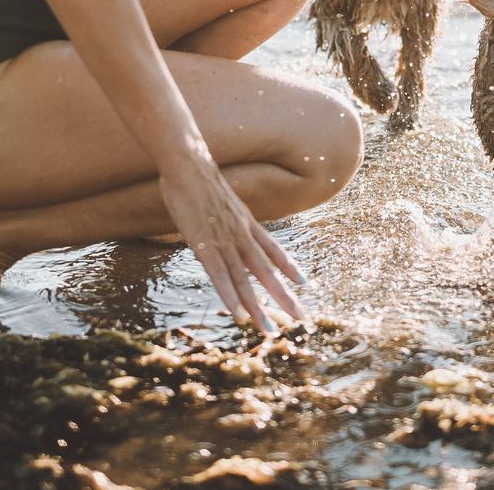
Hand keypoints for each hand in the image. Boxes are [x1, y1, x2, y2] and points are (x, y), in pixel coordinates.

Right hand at [160, 157, 306, 333]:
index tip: (304, 283)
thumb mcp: (223, 199)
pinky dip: (230, 296)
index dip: (289, 266)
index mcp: (247, 223)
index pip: (273, 249)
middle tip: (300, 318)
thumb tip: (229, 223)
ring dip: (257, 307)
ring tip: (269, 330)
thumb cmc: (200, 179)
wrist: (188, 163)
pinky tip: (238, 314)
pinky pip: (219, 275)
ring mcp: (224, 240)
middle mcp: (241, 234)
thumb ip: (229, 217)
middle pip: (266, 272)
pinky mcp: (203, 244)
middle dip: (283, 296)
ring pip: (244, 280)